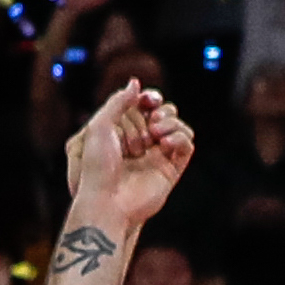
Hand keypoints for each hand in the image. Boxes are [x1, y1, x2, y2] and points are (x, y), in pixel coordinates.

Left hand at [63, 81, 190, 229]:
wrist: (106, 201)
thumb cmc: (97, 166)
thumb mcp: (100, 127)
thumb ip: (117, 102)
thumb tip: (136, 82)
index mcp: (123, 131)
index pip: (144, 106)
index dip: (149, 99)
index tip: (147, 100)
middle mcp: (141, 142)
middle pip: (164, 113)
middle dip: (161, 110)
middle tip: (152, 120)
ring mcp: (157, 155)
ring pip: (178, 126)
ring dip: (172, 122)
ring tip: (156, 133)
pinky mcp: (171, 169)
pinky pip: (187, 145)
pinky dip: (181, 137)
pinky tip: (164, 143)